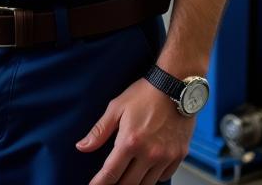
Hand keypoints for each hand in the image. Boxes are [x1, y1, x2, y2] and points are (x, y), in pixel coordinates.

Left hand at [76, 78, 194, 184]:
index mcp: (130, 142)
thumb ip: (99, 131)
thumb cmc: (144, 94)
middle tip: (108, 184)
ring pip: (147, 184)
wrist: (175, 87)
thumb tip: (82, 146)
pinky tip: (145, 172)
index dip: (100, 184)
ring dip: (134, 184)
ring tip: (125, 180)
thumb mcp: (116, 108)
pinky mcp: (179, 157)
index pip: (111, 172)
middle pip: (129, 183)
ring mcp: (166, 157)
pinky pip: (164, 177)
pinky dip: (153, 178)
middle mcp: (149, 154)